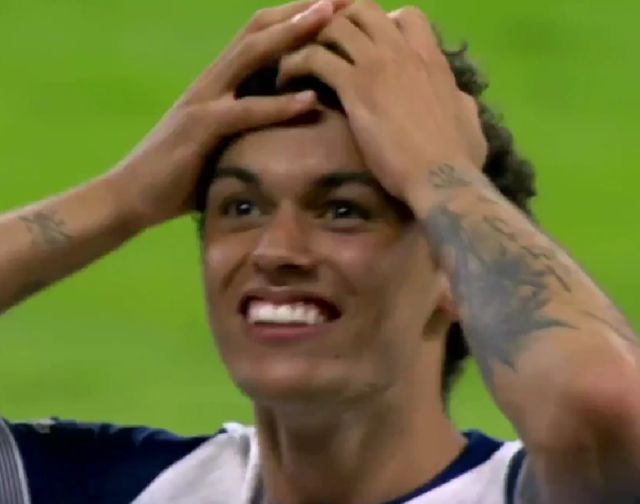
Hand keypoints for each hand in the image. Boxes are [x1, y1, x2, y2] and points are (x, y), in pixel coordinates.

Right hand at [109, 0, 350, 228]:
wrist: (131, 195)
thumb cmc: (181, 172)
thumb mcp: (222, 140)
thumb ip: (249, 125)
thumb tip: (286, 128)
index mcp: (220, 80)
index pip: (261, 34)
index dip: (297, 16)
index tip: (338, 5)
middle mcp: (212, 80)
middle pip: (259, 29)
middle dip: (302, 10)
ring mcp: (203, 100)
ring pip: (251, 56)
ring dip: (292, 35)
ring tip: (331, 18)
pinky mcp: (199, 128)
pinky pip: (243, 111)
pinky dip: (278, 105)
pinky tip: (308, 100)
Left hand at [277, 0, 486, 205]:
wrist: (441, 177)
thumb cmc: (459, 156)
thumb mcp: (468, 118)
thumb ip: (460, 99)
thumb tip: (460, 97)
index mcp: (431, 58)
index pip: (406, 16)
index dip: (383, 23)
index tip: (367, 45)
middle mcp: (402, 52)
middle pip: (362, 9)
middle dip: (338, 22)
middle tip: (323, 47)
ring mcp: (377, 66)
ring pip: (334, 27)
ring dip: (310, 40)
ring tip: (296, 61)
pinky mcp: (355, 88)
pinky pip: (315, 58)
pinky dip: (296, 64)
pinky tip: (287, 81)